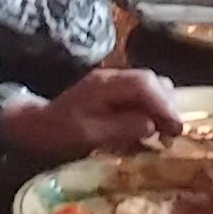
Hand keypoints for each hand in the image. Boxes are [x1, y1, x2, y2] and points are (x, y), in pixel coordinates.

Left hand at [14, 67, 182, 158]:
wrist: (35, 125)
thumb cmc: (59, 133)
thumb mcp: (88, 136)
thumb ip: (121, 128)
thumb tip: (152, 125)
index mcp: (104, 85)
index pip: (144, 84)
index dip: (164, 104)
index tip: (176, 127)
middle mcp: (111, 77)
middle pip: (151, 80)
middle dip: (167, 104)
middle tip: (174, 132)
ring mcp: (113, 82)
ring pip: (150, 84)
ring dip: (162, 104)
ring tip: (166, 129)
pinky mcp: (114, 91)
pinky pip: (142, 92)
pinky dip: (153, 106)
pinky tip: (153, 125)